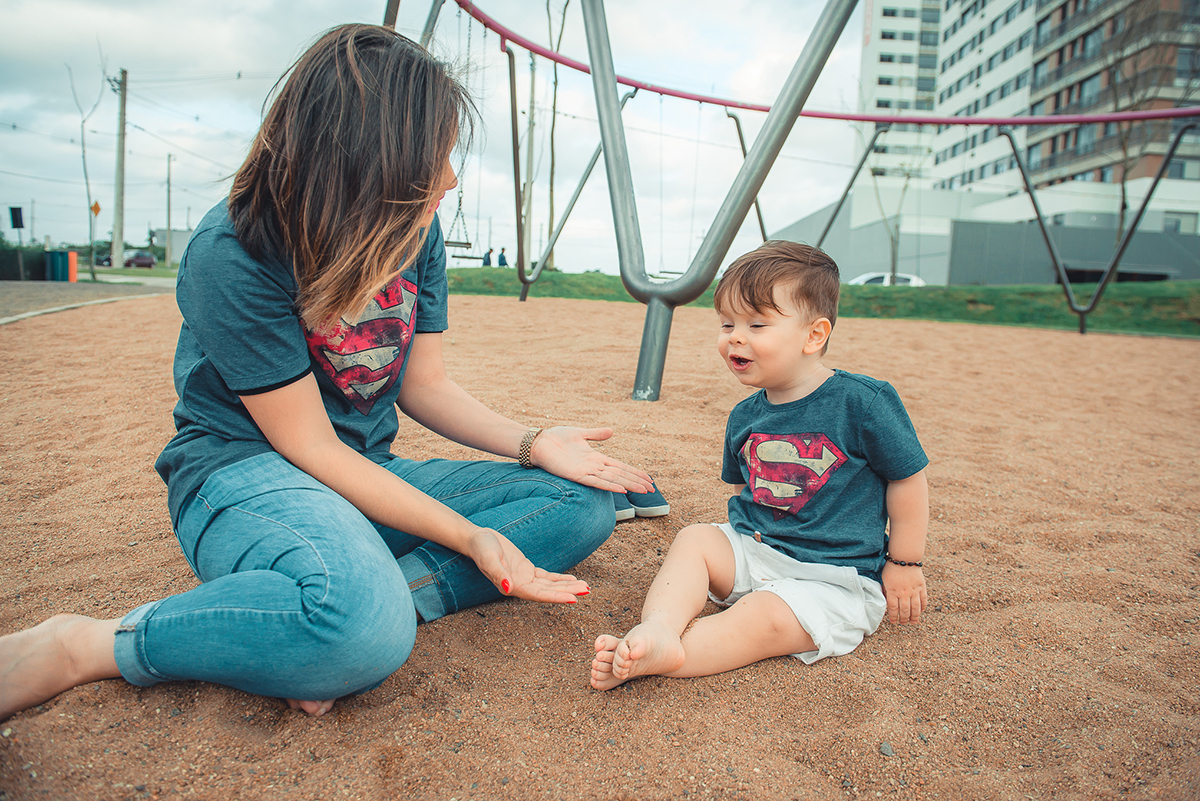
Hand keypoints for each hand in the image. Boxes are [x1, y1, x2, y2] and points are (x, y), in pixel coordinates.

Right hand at [467, 527, 590, 604]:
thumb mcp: (488, 558)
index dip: (556, 597)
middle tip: (586, 591)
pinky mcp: (527, 570)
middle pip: (548, 591)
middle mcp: (520, 585)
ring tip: (584, 587)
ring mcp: (524, 578)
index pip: (538, 594)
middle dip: (567, 591)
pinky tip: (572, 580)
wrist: (477, 539)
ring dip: (566, 586)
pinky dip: (559, 579)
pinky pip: (546, 577)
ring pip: (549, 585)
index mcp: (512, 586)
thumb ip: (497, 574)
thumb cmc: (481, 548)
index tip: (573, 599)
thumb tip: (508, 588)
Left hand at [529, 426, 653, 493]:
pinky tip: (621, 490)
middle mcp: (593, 467)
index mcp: (596, 458)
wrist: (539, 442)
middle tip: (652, 489)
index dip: (634, 472)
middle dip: (636, 481)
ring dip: (628, 485)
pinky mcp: (576, 475)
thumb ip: (596, 434)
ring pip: (612, 480)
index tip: (648, 478)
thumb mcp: (580, 432)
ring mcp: (586, 472)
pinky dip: (609, 486)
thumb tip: (611, 431)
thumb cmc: (556, 437)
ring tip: (643, 490)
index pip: (620, 467)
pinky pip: (596, 482)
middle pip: (620, 475)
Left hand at [882, 561, 926, 624]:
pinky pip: (923, 600)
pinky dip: (923, 607)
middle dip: (904, 619)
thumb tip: (885, 601)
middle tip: (903, 623)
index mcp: (893, 591)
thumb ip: (886, 591)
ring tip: (913, 622)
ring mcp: (914, 591)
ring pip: (915, 608)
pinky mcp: (922, 587)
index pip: (893, 609)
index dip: (893, 617)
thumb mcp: (884, 580)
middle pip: (905, 611)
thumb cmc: (892, 568)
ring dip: (914, 617)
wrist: (904, 558)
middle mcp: (904, 593)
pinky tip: (921, 612)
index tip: (893, 622)